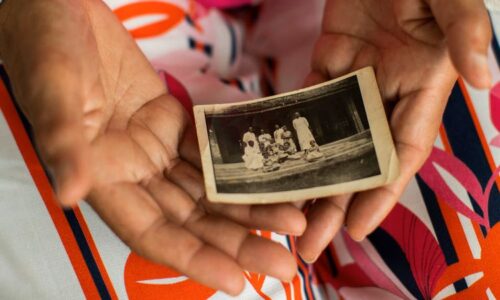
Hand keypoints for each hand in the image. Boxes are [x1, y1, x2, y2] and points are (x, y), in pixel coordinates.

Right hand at [0, 0, 305, 293]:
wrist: (60, 5)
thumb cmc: (46, 44)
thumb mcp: (54, 91)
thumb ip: (65, 142)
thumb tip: (71, 194)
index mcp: (102, 175)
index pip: (153, 233)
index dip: (194, 259)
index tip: (236, 281)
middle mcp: (131, 171)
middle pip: (192, 219)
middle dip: (237, 242)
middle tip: (284, 262)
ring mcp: (152, 147)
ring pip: (207, 188)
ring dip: (247, 206)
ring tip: (291, 219)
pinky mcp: (169, 120)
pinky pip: (208, 151)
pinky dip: (237, 165)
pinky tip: (269, 176)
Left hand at [297, 0, 491, 261]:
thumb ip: (465, 31)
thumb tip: (486, 75)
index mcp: (424, 85)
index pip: (401, 153)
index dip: (380, 193)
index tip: (356, 228)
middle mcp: (389, 90)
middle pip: (358, 158)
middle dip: (334, 202)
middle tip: (309, 244)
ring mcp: (356, 76)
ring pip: (328, 135)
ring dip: (307, 175)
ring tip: (283, 214)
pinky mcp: (329, 58)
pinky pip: (308, 98)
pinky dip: (291, 126)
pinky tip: (271, 156)